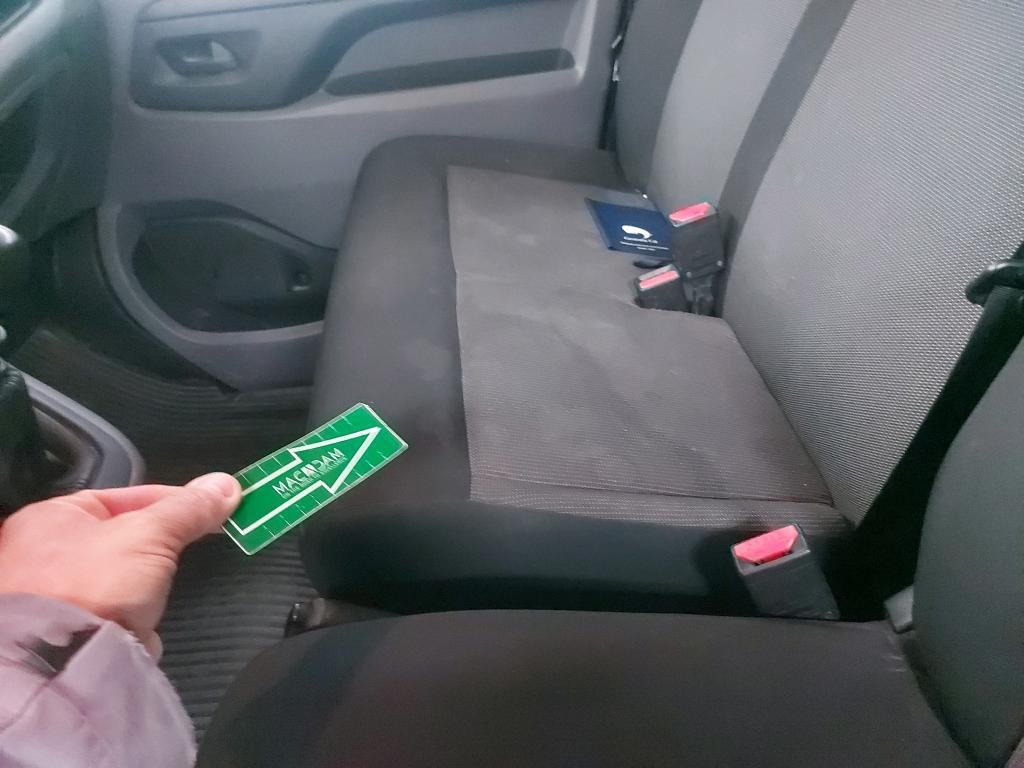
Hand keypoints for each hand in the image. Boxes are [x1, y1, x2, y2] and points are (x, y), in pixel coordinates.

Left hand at [0, 473, 240, 659]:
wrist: (65, 665)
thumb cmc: (92, 587)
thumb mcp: (151, 534)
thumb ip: (189, 509)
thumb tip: (225, 486)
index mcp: (53, 517)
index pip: (127, 495)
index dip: (173, 499)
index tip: (211, 505)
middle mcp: (46, 552)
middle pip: (125, 534)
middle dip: (161, 543)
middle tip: (198, 538)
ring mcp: (57, 594)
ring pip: (124, 575)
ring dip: (147, 582)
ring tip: (157, 590)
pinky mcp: (73, 630)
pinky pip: (117, 610)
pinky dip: (136, 613)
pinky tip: (143, 619)